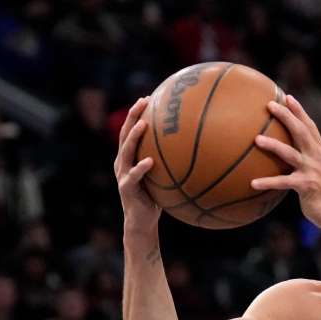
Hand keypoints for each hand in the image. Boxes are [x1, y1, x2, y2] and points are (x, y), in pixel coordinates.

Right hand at [114, 97, 160, 233]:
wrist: (142, 222)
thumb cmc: (156, 197)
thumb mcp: (164, 176)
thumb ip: (171, 162)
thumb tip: (197, 147)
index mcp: (130, 157)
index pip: (131, 130)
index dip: (137, 113)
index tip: (148, 97)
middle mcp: (123, 162)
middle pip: (125, 134)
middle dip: (133, 116)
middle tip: (143, 101)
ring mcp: (123, 175)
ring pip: (126, 151)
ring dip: (134, 137)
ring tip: (143, 125)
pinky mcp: (126, 189)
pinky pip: (134, 176)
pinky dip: (141, 168)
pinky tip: (150, 161)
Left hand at [251, 95, 320, 236]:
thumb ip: (310, 160)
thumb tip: (293, 155)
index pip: (310, 126)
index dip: (299, 111)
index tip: (287, 97)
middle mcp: (319, 157)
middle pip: (301, 131)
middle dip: (286, 116)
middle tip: (270, 105)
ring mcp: (313, 170)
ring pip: (290, 153)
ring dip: (273, 145)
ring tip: (257, 139)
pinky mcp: (307, 186)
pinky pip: (283, 182)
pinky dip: (268, 182)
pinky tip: (253, 183)